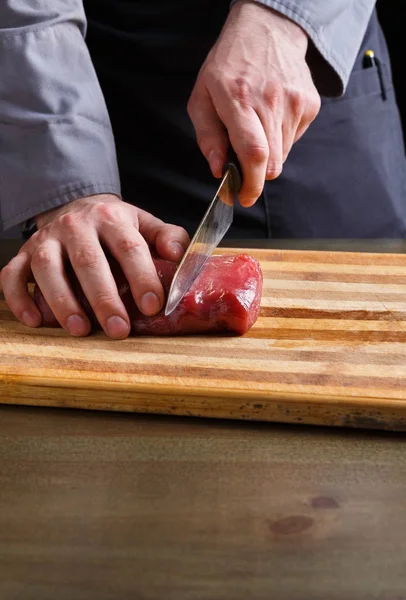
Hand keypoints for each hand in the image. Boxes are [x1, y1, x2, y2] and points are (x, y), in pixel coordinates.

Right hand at [0, 195, 188, 338]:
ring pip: (48, 268)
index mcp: (111, 217)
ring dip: (63, 301)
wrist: (76, 208)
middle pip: (88, 261)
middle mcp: (76, 226)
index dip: (141, 276)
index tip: (152, 306)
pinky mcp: (23, 254)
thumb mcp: (143, 223)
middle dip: (104, 298)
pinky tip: (35, 321)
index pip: (128, 246)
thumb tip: (178, 255)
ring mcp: (46, 240)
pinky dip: (19, 299)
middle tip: (118, 330)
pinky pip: (11, 275)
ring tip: (80, 330)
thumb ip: (165, 237)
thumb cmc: (114, 226)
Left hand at [187, 0, 320, 205]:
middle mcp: (270, 102)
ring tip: (256, 128)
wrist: (267, 29)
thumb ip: (208, 137)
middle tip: (243, 173)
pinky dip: (280, 140)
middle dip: (256, 178)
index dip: (250, 184)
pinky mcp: (309, 105)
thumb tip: (219, 169)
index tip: (242, 197)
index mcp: (239, 100)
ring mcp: (295, 104)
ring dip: (267, 156)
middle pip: (272, 164)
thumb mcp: (202, 97)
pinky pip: (294, 140)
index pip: (253, 154)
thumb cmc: (228, 65)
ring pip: (283, 156)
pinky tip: (271, 117)